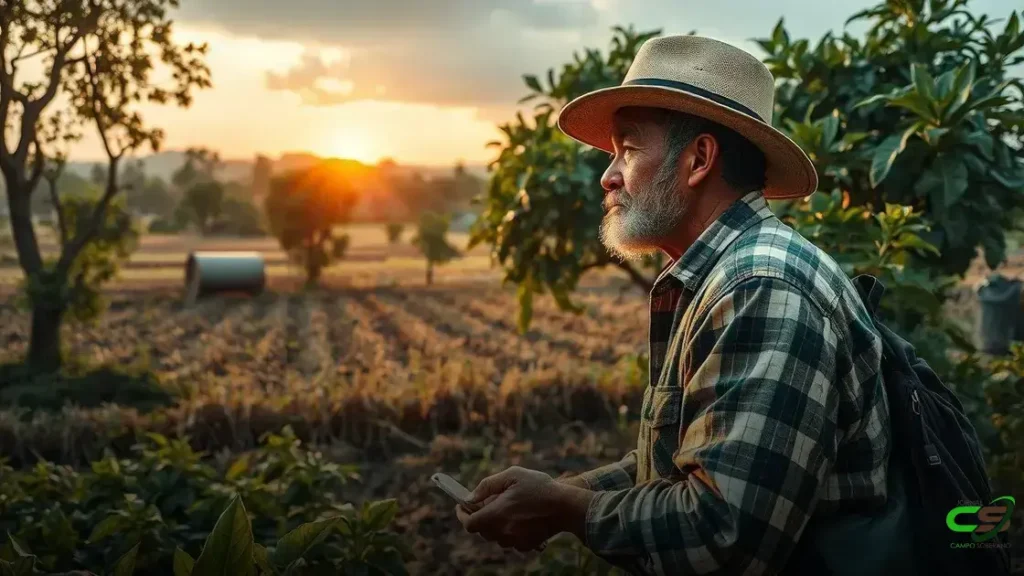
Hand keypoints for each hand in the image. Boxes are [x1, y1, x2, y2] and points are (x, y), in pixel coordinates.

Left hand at [455, 466, 593, 551]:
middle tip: (485, 502)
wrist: (566, 506)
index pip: (469, 524)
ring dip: (494, 524)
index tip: (462, 505)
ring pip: (495, 536)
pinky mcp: (526, 545)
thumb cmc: (540, 487)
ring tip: (504, 508)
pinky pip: (510, 540)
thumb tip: (471, 497)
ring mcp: (515, 541)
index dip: (462, 515)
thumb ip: (488, 485)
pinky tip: (518, 517)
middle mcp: (503, 532)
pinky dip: (508, 531)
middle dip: (479, 516)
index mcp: (497, 514)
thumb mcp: (512, 475)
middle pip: (481, 530)